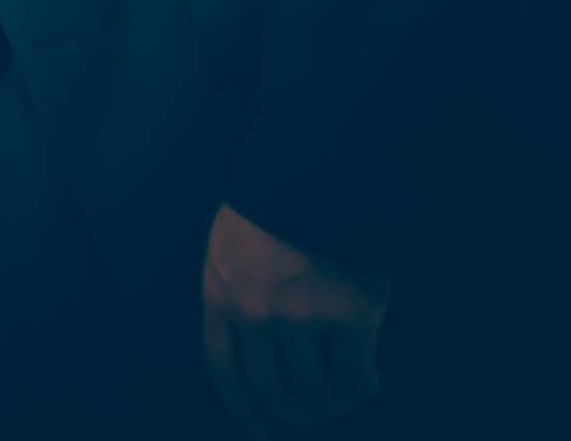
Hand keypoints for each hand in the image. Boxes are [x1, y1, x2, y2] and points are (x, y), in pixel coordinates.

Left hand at [203, 204, 388, 434]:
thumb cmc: (276, 207)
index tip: (262, 431)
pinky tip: (366, 382)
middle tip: (310, 418)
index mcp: (220, 295)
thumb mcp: (230, 247)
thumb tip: (250, 352)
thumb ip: (234, 294)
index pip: (224, 373)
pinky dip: (361, 389)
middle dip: (292, 417)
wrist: (319, 171)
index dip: (244, 411)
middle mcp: (256, 315)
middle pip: (272, 393)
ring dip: (330, 407)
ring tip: (340, 400)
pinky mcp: (350, 317)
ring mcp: (302, 318)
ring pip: (315, 393)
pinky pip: (354, 378)